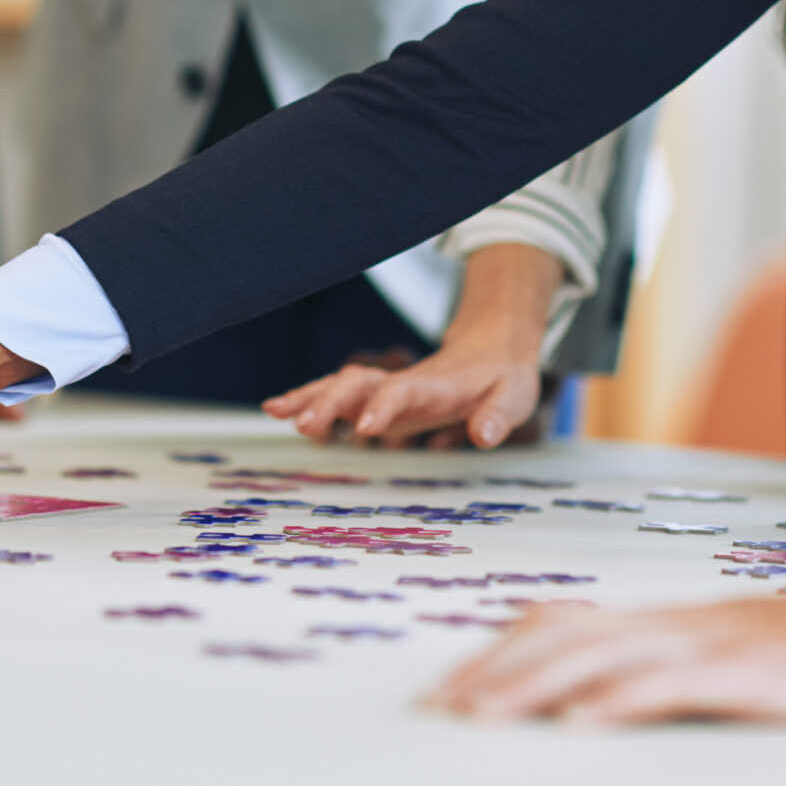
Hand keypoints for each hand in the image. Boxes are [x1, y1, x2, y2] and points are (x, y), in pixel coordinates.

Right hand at [262, 243, 561, 448]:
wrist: (493, 350)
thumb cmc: (502, 379)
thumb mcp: (513, 398)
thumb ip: (497, 416)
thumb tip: (484, 434)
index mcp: (436, 385)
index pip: (403, 391)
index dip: (383, 407)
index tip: (363, 428)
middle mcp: (404, 382)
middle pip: (360, 384)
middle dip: (331, 402)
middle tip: (304, 425)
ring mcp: (387, 388)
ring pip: (342, 384)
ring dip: (309, 396)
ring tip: (272, 410)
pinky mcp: (379, 397)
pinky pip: (338, 395)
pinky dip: (309, 400)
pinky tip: (278, 410)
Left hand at [428, 498, 785, 723]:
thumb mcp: (730, 658)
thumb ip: (667, 668)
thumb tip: (592, 695)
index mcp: (668, 624)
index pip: (566, 624)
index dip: (505, 652)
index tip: (454, 688)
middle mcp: (677, 627)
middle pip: (566, 639)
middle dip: (498, 673)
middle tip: (443, 707)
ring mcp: (712, 649)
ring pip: (603, 659)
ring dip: (536, 686)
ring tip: (485, 711)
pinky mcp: (749, 677)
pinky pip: (673, 687)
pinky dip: (620, 701)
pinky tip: (582, 719)